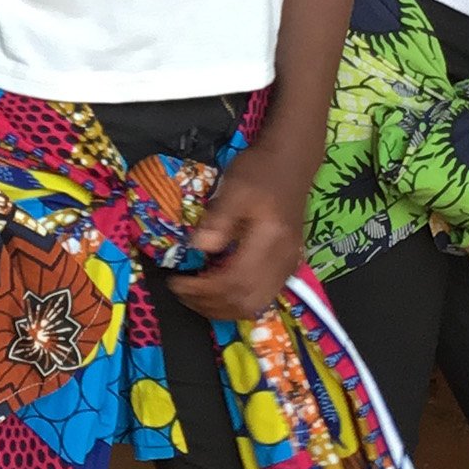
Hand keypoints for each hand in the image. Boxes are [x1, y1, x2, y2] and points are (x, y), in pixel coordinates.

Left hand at [169, 153, 303, 322]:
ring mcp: (288, 265)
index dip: (203, 290)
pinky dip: (237, 301)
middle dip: (210, 305)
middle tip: (182, 292)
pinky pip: (262, 297)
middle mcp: (283, 260)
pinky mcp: (286, 265)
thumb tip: (199, 248)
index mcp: (271, 240)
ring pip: (255, 305)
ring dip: (222, 308)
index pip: (234, 282)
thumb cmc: (260, 171)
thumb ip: (218, 220)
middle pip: (246, 302)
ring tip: (196, 296)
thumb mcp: (234, 187)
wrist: (292, 161)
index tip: (176, 282)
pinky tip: (218, 291)